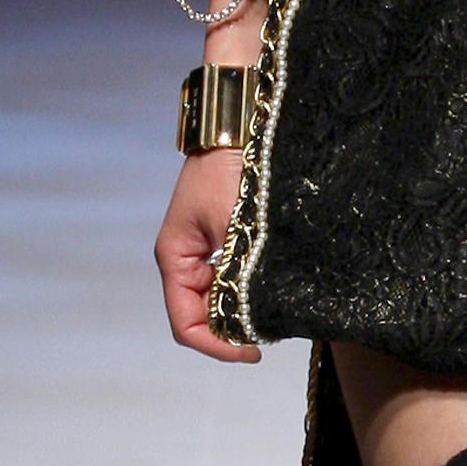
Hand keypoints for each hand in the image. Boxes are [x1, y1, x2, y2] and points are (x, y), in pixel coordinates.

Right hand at [154, 0, 268, 360]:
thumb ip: (236, 279)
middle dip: (242, 327)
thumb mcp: (233, 228)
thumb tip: (249, 326)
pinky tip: (290, 277)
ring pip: (229, 296)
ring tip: (288, 300)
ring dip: (256, 305)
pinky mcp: (235, 232)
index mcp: (176, 257)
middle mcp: (190, 256)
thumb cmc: (234, 164)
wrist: (248, 113)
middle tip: (281, 325)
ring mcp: (212, 245)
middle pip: (209, 316)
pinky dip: (264, 283)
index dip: (219, 348)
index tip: (255, 352)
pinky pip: (244, 272)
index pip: (188, 325)